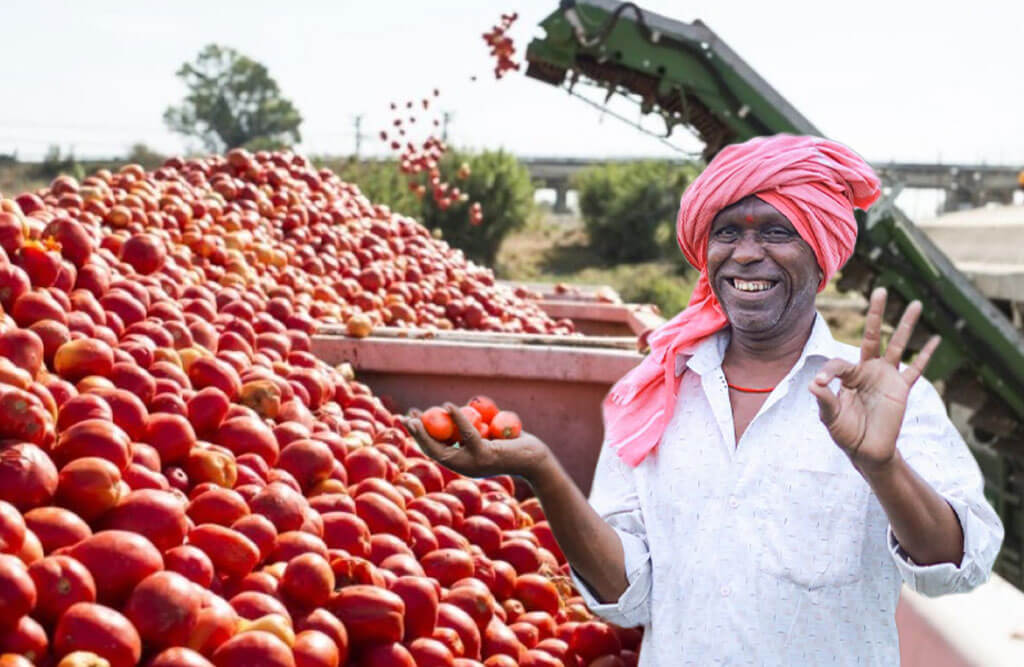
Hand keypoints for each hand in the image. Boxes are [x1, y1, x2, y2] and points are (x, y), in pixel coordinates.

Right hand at [398, 402, 551, 480]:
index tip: (408, 421)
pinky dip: (457, 419)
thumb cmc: (511, 445)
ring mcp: (473, 463)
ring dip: (428, 431)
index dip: (418, 437)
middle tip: (406, 417)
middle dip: (416, 434)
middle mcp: (464, 466)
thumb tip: (452, 411)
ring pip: (444, 448)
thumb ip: (469, 430)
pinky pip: (468, 435)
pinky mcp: (484, 456)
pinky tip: (447, 406)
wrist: (534, 459)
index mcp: (462, 462)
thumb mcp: (485, 436)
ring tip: (418, 415)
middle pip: (432, 451)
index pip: (434, 450)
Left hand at [808, 287, 940, 473]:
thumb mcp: (830, 417)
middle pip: (872, 335)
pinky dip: (926, 355)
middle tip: (880, 290)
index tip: (821, 383)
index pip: (839, 363)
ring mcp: (886, 377)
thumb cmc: (846, 433)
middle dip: (875, 314)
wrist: (867, 451)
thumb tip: (813, 383)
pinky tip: (936, 340)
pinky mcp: (901, 389)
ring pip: (897, 345)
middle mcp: (868, 370)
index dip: (830, 372)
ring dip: (905, 325)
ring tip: (915, 304)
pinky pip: (916, 369)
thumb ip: (824, 400)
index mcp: (848, 376)